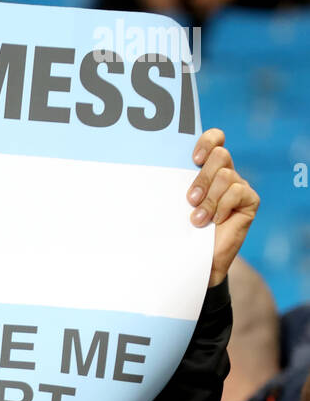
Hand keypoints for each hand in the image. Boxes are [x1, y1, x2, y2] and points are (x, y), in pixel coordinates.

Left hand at [187, 129, 258, 286]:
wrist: (197, 261)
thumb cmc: (182, 233)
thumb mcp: (175, 207)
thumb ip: (174, 186)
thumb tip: (151, 170)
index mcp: (207, 169)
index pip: (215, 138)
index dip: (207, 141)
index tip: (194, 158)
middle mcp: (225, 173)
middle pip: (220, 155)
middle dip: (203, 178)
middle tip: (190, 200)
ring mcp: (239, 186)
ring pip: (226, 175)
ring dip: (209, 200)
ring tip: (198, 220)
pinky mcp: (249, 201)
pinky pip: (237, 192)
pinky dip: (223, 207)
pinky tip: (216, 222)